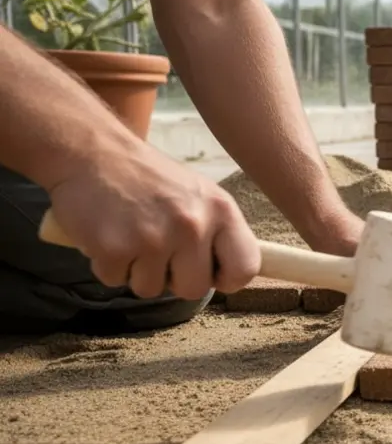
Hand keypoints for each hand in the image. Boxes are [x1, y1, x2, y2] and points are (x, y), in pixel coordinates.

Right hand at [45, 143, 260, 299]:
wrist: (92, 154)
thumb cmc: (149, 179)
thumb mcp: (198, 194)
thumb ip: (217, 232)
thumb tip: (231, 275)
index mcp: (221, 210)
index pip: (246, 266)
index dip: (227, 278)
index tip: (210, 272)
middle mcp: (192, 225)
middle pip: (195, 289)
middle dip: (174, 278)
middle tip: (158, 249)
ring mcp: (153, 238)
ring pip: (151, 290)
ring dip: (137, 271)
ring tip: (131, 234)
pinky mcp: (114, 248)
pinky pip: (115, 281)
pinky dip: (108, 265)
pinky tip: (108, 234)